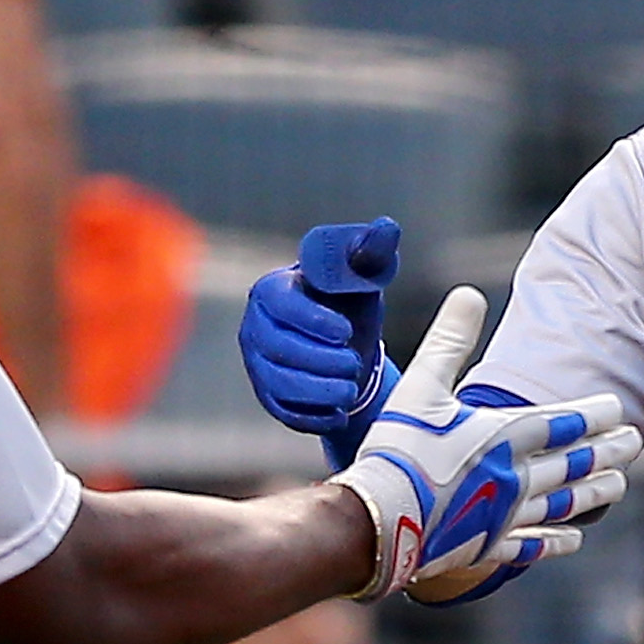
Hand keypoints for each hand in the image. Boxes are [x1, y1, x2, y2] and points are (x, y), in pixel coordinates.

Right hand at [242, 217, 401, 469]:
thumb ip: (373, 252)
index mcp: (275, 289)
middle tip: (355, 365)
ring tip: (351, 389)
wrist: (345, 347)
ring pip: (279, 382)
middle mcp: (256, 326)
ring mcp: (258, 364)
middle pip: (278, 347)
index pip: (280, 304)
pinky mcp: (268, 396)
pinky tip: (340, 412)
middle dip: (320, 361)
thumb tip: (387, 227)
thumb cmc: (350, 303)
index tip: (346, 332)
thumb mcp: (363, 277)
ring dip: (318, 390)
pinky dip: (313, 416)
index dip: (311, 320)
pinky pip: (283, 411)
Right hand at [333, 285, 637, 602]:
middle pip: (573, 462)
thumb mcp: (420, 387)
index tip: (618, 408)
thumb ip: (449, 341)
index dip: (594, 415)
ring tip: (619, 483)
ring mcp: (504, 517)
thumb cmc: (397, 450)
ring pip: (563, 503)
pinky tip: (575, 538)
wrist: (376, 520)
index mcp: (502, 436)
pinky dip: (556, 540)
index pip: (563, 423)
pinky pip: (532, 545)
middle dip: (606, 451)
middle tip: (634, 442)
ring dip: (595, 492)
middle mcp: (514, 477)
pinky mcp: (487, 547)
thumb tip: (469, 294)